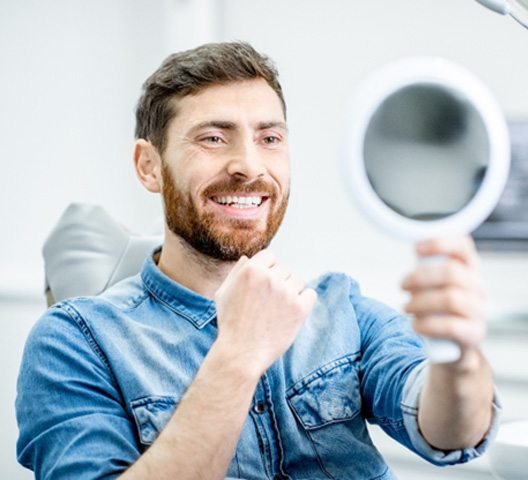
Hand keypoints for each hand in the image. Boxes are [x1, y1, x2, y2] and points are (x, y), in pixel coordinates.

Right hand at [214, 249, 316, 376]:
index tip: (263, 285)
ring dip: (290, 291)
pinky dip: (304, 301)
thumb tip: (248, 258)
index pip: (269, 256)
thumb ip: (236, 272)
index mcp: (252, 270)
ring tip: (277, 309)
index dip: (266, 269)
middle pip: (284, 269)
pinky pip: (310, 294)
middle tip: (268, 302)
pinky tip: (291, 312)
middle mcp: (270, 278)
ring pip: (297, 281)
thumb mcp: (223, 293)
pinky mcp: (300, 309)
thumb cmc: (230, 323)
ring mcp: (286, 293)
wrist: (241, 353)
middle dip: (278, 281)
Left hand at [401, 236, 485, 357]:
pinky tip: (415, 325)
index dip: (440, 243)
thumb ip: (426, 266)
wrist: (452, 343)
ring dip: (421, 302)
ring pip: (450, 298)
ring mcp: (478, 310)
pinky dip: (427, 324)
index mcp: (468, 268)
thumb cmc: (438, 307)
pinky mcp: (473, 333)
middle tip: (402, 285)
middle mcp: (477, 286)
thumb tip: (414, 248)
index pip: (463, 246)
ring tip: (406, 307)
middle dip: (420, 278)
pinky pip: (451, 326)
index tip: (416, 248)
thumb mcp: (433, 283)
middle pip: (452, 272)